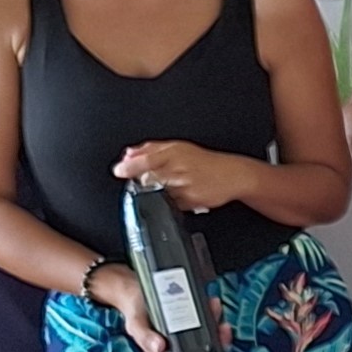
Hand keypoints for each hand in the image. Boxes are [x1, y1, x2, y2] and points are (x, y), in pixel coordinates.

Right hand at [92, 261, 221, 351]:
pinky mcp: (196, 326)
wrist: (139, 293)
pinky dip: (216, 318)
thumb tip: (159, 348)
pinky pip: (211, 328)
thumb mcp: (136, 325)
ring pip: (212, 348)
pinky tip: (214, 306)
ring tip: (223, 326)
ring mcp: (189, 341)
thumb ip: (144, 337)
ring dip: (222, 339)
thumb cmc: (136, 313)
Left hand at [115, 140, 250, 213]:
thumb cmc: (205, 162)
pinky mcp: (191, 201)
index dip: (130, 167)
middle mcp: (179, 168)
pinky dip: (169, 201)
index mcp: (174, 152)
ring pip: (158, 193)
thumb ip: (151, 150)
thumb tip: (129, 154)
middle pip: (149, 178)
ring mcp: (185, 186)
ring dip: (155, 192)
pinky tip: (178, 194)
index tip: (119, 171)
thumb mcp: (178, 147)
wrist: (232, 175)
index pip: (147, 159)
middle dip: (141, 181)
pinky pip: (171, 204)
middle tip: (142, 181)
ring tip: (168, 186)